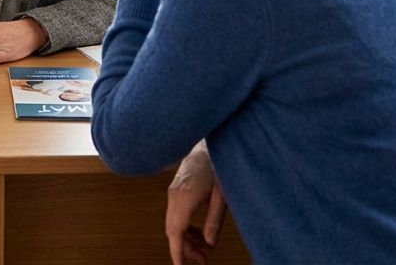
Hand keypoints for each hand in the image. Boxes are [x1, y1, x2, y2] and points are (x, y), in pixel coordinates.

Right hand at [166, 142, 225, 264]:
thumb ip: (215, 219)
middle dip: (185, 249)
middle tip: (203, 261)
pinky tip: (198, 232)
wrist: (208, 142)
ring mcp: (173, 192)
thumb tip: (209, 242)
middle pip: (172, 230)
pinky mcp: (176, 189)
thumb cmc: (218, 163)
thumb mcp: (222, 194)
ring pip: (173, 224)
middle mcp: (174, 196)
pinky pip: (175, 215)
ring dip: (185, 239)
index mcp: (185, 197)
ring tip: (204, 249)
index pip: (176, 231)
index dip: (177, 251)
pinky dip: (184, 227)